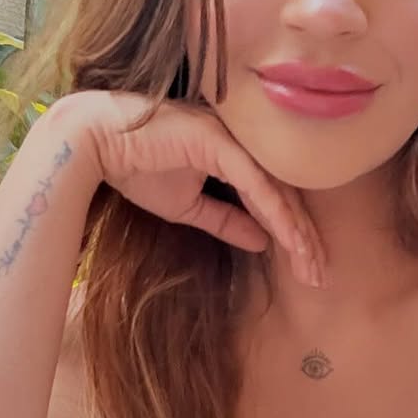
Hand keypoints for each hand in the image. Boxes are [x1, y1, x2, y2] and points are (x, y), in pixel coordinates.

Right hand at [60, 91, 324, 287]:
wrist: (95, 145)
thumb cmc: (137, 167)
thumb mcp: (188, 207)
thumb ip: (227, 221)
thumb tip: (263, 242)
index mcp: (236, 155)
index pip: (275, 197)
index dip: (294, 233)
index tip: (308, 269)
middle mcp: (242, 144)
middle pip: (285, 195)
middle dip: (305, 239)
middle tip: (322, 276)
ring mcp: (233, 140)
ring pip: (278, 190)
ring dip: (298, 232)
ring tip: (312, 267)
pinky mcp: (220, 143)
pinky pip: (256, 183)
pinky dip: (276, 213)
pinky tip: (291, 240)